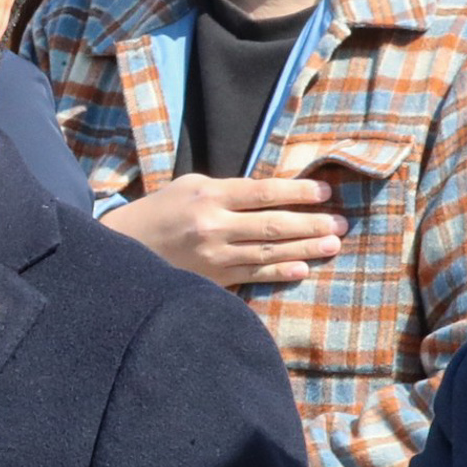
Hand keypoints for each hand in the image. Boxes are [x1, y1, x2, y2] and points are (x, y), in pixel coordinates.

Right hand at [100, 174, 345, 287]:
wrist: (125, 248)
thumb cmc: (162, 210)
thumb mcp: (191, 186)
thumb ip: (230, 190)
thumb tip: (275, 195)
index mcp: (210, 196)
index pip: (264, 193)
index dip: (298, 193)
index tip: (325, 193)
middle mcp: (213, 226)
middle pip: (273, 225)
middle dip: (312, 224)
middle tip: (341, 224)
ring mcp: (214, 257)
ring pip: (269, 252)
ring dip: (305, 249)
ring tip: (333, 245)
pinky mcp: (213, 279)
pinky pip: (254, 275)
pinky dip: (280, 272)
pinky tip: (302, 269)